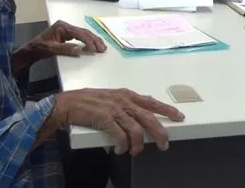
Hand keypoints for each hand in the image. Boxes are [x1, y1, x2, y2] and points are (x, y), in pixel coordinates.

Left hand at [26, 20, 106, 59]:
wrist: (32, 49)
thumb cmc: (40, 48)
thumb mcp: (51, 49)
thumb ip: (65, 49)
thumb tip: (80, 50)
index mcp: (62, 26)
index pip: (78, 33)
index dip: (88, 41)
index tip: (94, 49)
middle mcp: (66, 26)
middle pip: (84, 32)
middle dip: (94, 40)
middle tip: (103, 48)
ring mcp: (67, 29)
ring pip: (84, 33)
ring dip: (94, 40)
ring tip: (102, 47)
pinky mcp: (68, 34)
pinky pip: (81, 36)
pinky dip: (89, 41)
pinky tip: (95, 45)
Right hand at [54, 88, 184, 155]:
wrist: (65, 104)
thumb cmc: (87, 102)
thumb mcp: (110, 98)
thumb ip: (125, 105)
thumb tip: (140, 118)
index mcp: (126, 94)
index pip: (151, 102)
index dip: (166, 109)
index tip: (178, 116)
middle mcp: (123, 100)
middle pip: (149, 117)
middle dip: (159, 132)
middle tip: (164, 144)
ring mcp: (114, 109)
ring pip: (136, 129)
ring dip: (138, 144)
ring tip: (136, 151)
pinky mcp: (104, 118)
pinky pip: (120, 136)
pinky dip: (123, 145)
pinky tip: (121, 150)